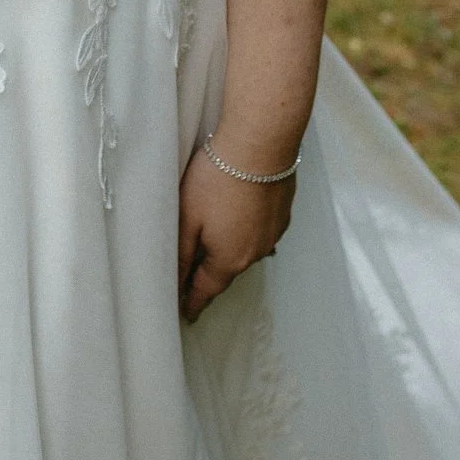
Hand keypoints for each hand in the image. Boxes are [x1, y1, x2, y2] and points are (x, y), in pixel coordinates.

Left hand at [177, 143, 294, 322]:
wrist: (260, 145)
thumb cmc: (216, 179)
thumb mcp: (188, 217)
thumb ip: (182, 253)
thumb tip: (176, 282)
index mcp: (229, 259)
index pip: (207, 290)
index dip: (195, 302)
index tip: (188, 315)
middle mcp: (255, 253)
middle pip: (227, 270)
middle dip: (211, 275)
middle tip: (194, 279)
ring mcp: (273, 234)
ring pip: (246, 250)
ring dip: (231, 250)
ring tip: (216, 243)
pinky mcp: (283, 213)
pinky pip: (261, 232)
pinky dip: (247, 231)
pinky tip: (240, 218)